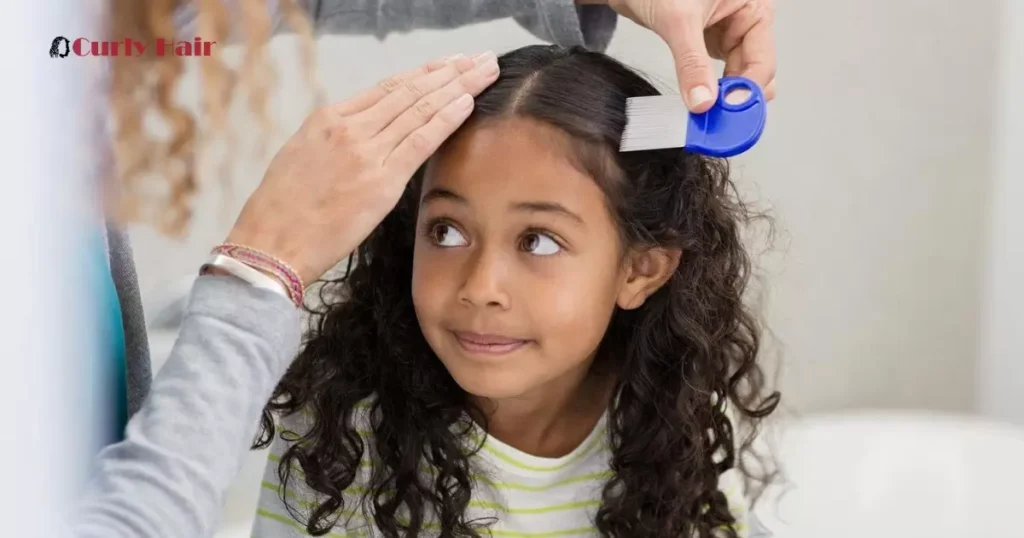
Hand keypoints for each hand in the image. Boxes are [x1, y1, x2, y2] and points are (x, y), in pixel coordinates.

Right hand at [224, 52, 499, 283]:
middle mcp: (349, 128)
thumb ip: (337, 141)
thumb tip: (367, 134)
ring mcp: (365, 152)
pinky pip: (421, 141)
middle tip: (480, 59)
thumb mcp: (303, 157)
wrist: (271, 243)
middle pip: (410, 90)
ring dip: (458, 86)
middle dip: (450, 71)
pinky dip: (446, 118)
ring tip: (485, 71)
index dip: (424, 73)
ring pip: (420, 108)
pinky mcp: (380, 181)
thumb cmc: (283, 210)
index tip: (449, 64)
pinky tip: (468, 102)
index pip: (388, 88)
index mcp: (329, 119)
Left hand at [589, 0, 775, 111]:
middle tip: (718, 122)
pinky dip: (706, 91)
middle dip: (736, 99)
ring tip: (706, 117)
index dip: (747, 91)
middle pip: (752, 74)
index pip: (762, 61)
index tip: (728, 113)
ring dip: (720, 98)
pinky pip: (713, 75)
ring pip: (734, 78)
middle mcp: (744, 22)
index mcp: (753, 8)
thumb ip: (691, 63)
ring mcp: (726, 34)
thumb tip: (703, 102)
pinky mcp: (706, 43)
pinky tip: (698, 105)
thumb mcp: (679, 20)